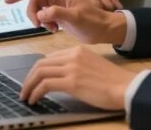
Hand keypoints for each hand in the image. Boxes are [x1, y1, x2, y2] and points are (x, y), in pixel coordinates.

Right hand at [5, 0, 120, 21]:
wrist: (103, 30)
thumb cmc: (93, 21)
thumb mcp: (75, 17)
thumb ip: (57, 13)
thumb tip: (41, 14)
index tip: (7, 1)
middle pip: (34, 1)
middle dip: (33, 14)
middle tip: (38, 25)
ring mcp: (57, 4)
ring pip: (38, 10)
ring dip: (40, 20)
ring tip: (51, 28)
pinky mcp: (58, 13)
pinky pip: (44, 16)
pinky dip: (45, 24)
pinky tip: (54, 30)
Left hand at [20, 46, 134, 109]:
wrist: (125, 86)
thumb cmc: (112, 81)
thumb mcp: (92, 65)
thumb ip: (77, 66)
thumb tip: (62, 77)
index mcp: (77, 51)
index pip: (50, 57)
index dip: (38, 69)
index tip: (34, 80)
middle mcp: (72, 56)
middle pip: (41, 63)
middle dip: (29, 77)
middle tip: (25, 89)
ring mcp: (71, 68)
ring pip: (40, 73)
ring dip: (29, 86)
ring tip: (26, 96)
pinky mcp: (71, 82)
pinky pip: (45, 85)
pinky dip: (36, 92)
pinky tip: (34, 99)